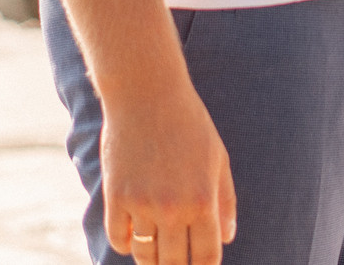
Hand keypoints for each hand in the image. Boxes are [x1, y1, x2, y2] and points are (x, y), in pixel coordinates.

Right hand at [102, 79, 236, 264]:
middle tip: (178, 262)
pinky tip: (135, 237)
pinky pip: (119, 238)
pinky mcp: (116, 197)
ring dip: (152, 260)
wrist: (148, 94)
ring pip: (145, 256)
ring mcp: (142, 204)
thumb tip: (227, 237)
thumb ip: (225, 200)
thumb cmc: (190, 124)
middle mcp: (173, 208)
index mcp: (203, 200)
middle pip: (175, 263)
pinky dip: (127, 244)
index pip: (206, 257)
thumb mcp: (219, 158)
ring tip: (157, 253)